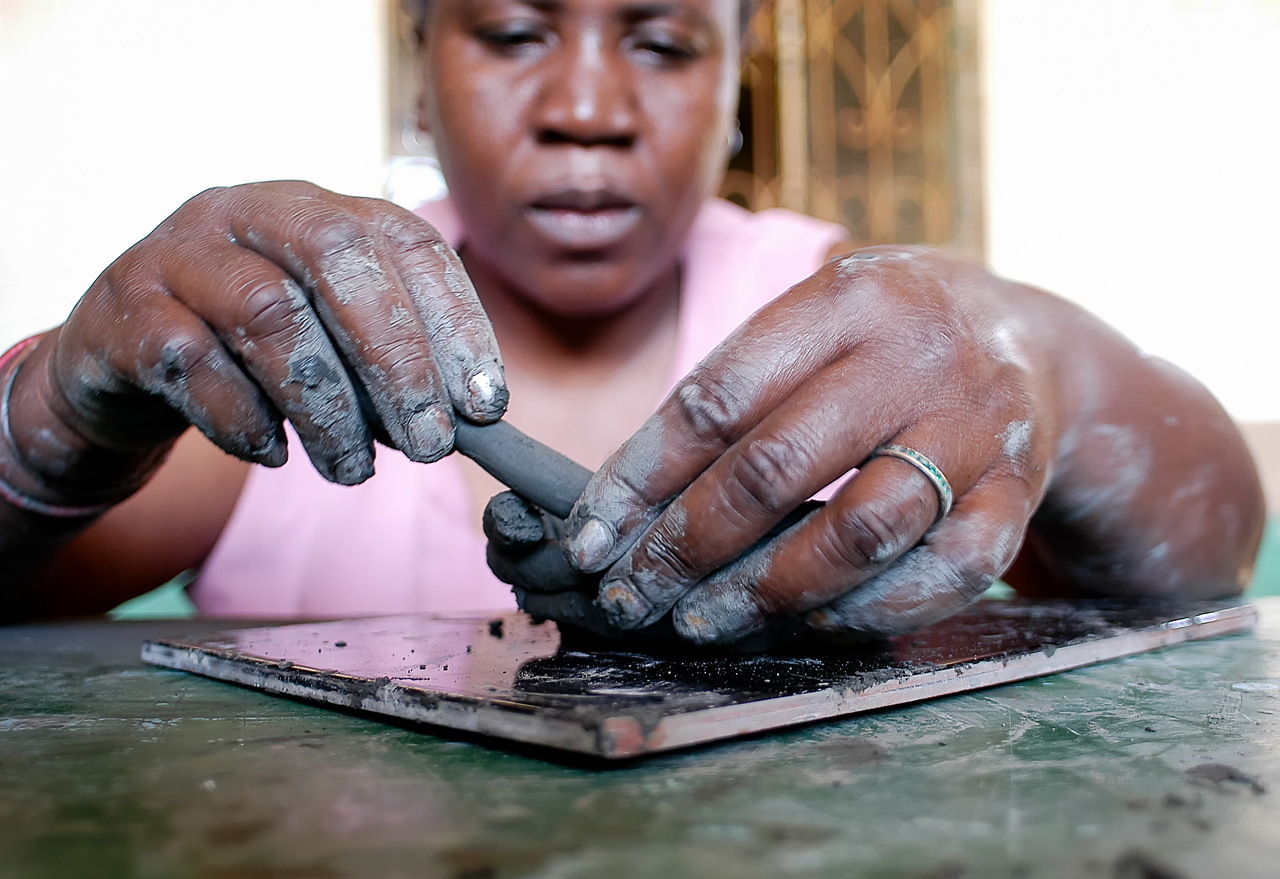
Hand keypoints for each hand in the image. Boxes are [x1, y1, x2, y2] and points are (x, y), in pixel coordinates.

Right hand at [22, 181, 506, 489]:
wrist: (120, 358)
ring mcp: (180, 253)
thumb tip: (467, 420)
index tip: (486, 406)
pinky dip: (244, 418)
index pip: (407, 241)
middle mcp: (250, 210)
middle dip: (398, 361)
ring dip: (326, 407)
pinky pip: (192, 361)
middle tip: (429, 447)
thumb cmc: (250, 352)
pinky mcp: (127, 311)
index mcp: (318, 209)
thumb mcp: (330, 342)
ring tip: (352, 469)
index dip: (457, 322)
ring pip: (266, 312)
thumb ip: (395, 366)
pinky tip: (273, 454)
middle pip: (339, 258)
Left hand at [553, 247, 1056, 644]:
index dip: (639, 478)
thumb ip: (741, 391)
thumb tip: (630, 502)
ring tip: (699, 623)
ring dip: (765, 591)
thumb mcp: (819, 320)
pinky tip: (810, 623)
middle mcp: (913, 356)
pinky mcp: (1017, 492)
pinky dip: (870, 609)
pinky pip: (945, 572)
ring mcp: (975, 427)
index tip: (591, 540)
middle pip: (775, 466)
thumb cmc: (887, 340)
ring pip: (857, 529)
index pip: (715, 398)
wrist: (1034, 342)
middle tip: (630, 599)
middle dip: (685, 548)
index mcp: (844, 299)